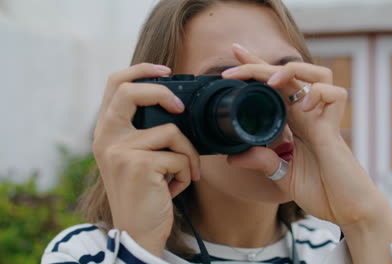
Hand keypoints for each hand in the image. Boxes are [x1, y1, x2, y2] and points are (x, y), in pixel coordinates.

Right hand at [93, 63, 199, 256]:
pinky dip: (186, 173)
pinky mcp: (139, 165)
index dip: (141, 70)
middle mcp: (106, 138)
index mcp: (106, 132)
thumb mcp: (135, 158)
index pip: (115, 84)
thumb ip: (144, 132)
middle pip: (130, 91)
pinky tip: (174, 188)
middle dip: (162, 92)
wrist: (137, 232)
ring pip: (172, 131)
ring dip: (187, 155)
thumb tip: (177, 109)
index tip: (166, 71)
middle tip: (180, 108)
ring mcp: (120, 151)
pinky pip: (180, 157)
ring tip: (181, 174)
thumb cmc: (144, 193)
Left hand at [222, 45, 366, 224]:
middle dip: (261, 62)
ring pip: (319, 73)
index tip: (232, 58)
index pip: (273, 89)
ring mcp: (323, 120)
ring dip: (294, 70)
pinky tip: (304, 106)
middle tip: (234, 55)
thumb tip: (232, 157)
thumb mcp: (282, 177)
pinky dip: (319, 94)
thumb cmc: (322, 191)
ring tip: (273, 81)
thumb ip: (262, 163)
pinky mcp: (335, 129)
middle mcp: (308, 115)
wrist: (348, 211)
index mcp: (294, 123)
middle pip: (290, 74)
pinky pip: (335, 95)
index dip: (255, 70)